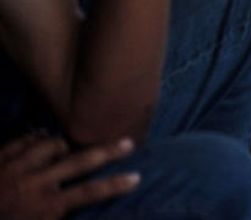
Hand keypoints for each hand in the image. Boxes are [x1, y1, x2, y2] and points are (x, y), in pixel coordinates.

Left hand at [0, 134, 138, 218]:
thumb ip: (54, 219)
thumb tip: (72, 213)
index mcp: (46, 206)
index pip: (90, 192)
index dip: (115, 184)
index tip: (136, 177)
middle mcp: (35, 183)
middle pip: (79, 161)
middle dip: (106, 151)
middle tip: (128, 142)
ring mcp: (13, 167)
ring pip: (49, 145)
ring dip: (62, 145)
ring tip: (68, 145)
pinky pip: (22, 139)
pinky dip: (34, 138)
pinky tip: (40, 140)